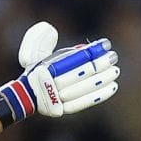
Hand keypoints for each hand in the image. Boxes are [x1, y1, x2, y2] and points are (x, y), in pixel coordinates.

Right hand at [0, 21, 120, 123]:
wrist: (25, 95)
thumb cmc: (36, 70)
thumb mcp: (34, 52)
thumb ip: (40, 40)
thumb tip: (51, 30)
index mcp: (42, 68)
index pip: (72, 59)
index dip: (90, 51)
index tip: (105, 45)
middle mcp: (48, 84)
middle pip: (80, 73)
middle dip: (99, 64)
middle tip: (113, 56)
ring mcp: (55, 99)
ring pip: (83, 88)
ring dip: (102, 79)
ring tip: (115, 71)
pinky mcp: (62, 110)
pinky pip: (83, 103)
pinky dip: (99, 95)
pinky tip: (112, 87)